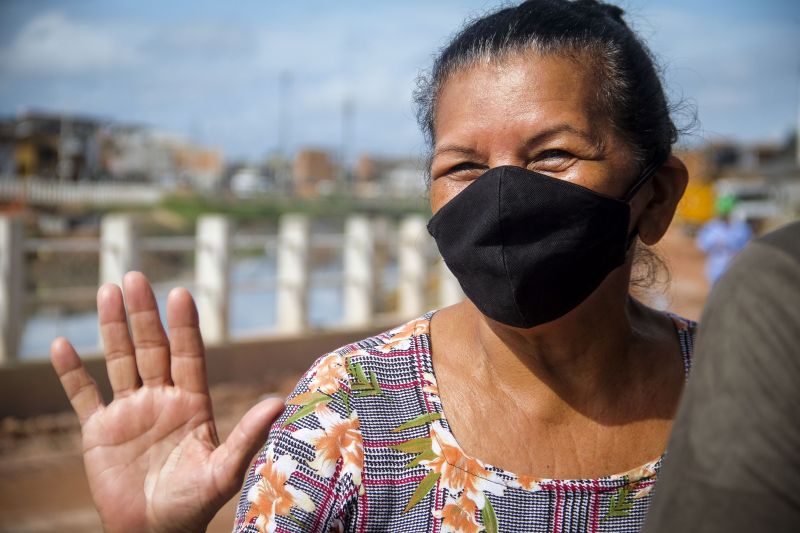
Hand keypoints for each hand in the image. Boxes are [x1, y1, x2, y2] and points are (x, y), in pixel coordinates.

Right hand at [50, 272, 283, 532]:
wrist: (154, 532)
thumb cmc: (194, 504)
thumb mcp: (224, 471)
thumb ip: (248, 435)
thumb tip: (278, 401)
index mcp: (192, 403)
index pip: (188, 355)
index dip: (184, 326)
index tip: (180, 294)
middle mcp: (162, 399)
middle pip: (152, 348)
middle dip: (143, 315)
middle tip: (136, 277)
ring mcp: (130, 411)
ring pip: (119, 360)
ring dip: (112, 329)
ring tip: (107, 290)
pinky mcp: (100, 431)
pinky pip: (83, 395)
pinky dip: (72, 372)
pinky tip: (61, 346)